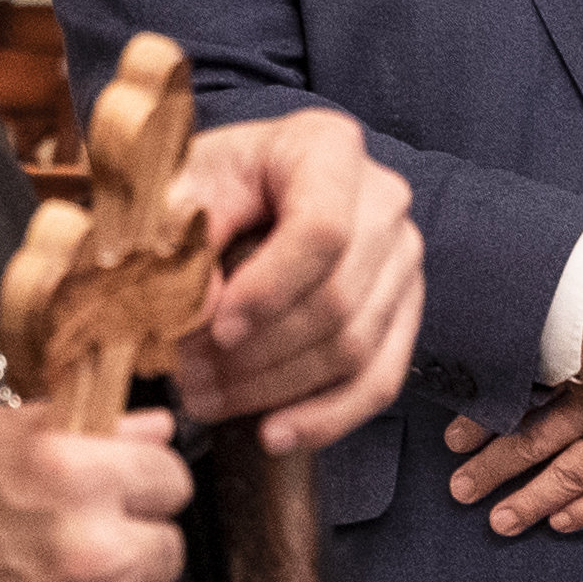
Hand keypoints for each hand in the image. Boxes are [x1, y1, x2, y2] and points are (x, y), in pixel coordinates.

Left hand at [162, 108, 422, 454]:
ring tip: (209, 400)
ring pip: (356, 346)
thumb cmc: (208, 184)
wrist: (239, 190)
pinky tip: (276, 433)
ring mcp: (402, 258)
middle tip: (191, 377)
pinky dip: (327, 416)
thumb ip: (184, 233)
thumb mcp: (181, 186)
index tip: (216, 329)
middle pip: (339, 298)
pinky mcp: (402, 310)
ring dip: (277, 389)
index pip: (321, 230)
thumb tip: (205, 307)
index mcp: (329, 148)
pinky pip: (380, 378)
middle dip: (259, 354)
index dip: (269, 290)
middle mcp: (383, 200)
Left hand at [440, 380, 582, 539]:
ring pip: (570, 473)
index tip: (451, 440)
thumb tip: (523, 304)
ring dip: (531, 499)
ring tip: (500, 522)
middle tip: (460, 492)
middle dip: (494, 469)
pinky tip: (561, 523)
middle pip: (534, 441)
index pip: (521, 394)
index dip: (484, 419)